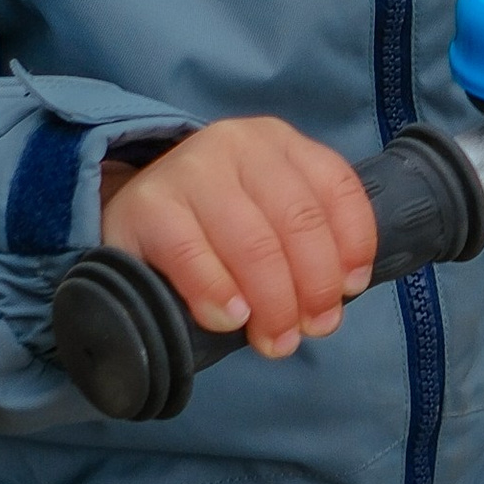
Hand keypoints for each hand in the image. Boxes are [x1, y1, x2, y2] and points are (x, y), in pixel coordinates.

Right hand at [100, 118, 375, 358]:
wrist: (129, 213)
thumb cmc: (214, 225)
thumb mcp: (266, 216)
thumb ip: (304, 248)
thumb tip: (328, 308)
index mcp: (279, 142)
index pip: (337, 188)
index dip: (353, 245)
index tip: (351, 290)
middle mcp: (238, 143)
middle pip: (299, 222)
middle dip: (315, 287)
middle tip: (312, 330)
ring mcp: (190, 169)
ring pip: (253, 244)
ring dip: (274, 304)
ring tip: (274, 341)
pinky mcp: (148, 205)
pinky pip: (195, 258)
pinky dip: (219, 296)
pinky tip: (229, 320)